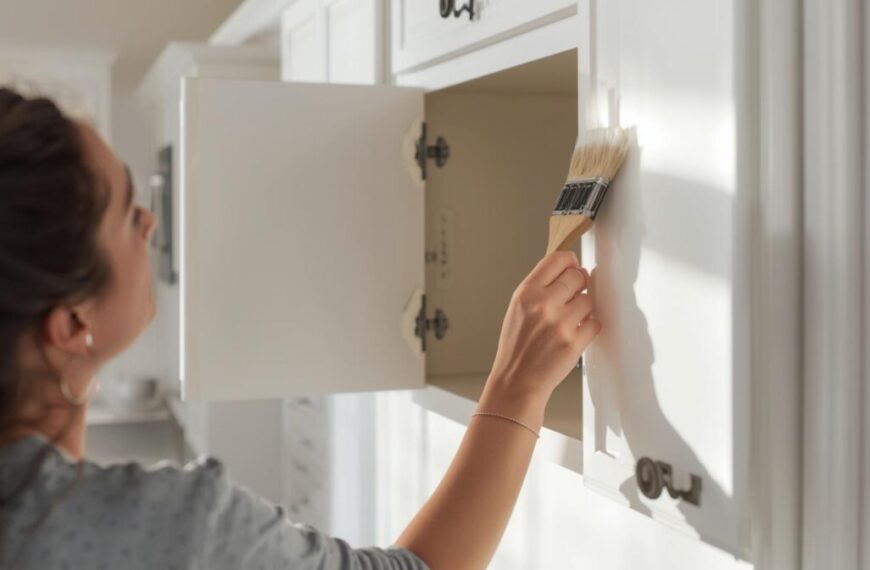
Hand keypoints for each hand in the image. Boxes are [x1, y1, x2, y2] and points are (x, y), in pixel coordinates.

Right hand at [485, 251, 599, 403]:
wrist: (516, 381)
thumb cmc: (516, 347)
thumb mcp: (518, 309)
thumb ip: (540, 288)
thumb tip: (571, 271)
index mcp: (526, 293)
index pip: (557, 259)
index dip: (570, 262)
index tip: (572, 269)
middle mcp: (543, 304)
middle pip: (578, 276)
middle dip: (579, 285)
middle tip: (572, 298)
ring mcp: (560, 324)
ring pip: (589, 300)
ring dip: (584, 309)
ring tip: (569, 321)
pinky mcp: (574, 343)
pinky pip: (595, 323)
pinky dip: (589, 328)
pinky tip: (575, 333)